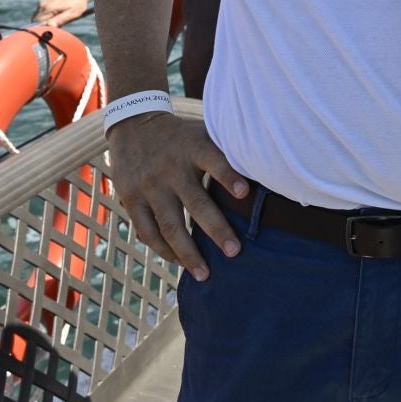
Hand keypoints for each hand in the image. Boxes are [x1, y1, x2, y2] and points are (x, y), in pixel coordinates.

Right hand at [31, 0, 90, 26]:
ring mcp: (42, 3)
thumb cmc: (77, 4)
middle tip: (56, 25)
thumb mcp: (72, 14)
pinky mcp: (43, 2)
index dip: (43, 29)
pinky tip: (55, 15)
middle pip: (35, 22)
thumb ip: (60, 20)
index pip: (37, 24)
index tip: (52, 30)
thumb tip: (49, 26)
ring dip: (44, 22)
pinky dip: (44, 17)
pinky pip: (39, 14)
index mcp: (48, 9)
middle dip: (43, 26)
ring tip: (57, 19)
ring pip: (36, 18)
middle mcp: (42, 5)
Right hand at [105, 111, 247, 278]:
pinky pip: (148, 231)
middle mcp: (171, 168)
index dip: (229, 175)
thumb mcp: (204, 133)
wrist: (133, 126)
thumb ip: (227, 150)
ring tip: (205, 274)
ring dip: (188, 253)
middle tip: (234, 252)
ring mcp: (149, 186)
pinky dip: (164, 250)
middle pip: (195, 202)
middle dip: (216, 229)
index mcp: (193, 147)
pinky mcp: (131, 199)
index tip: (246, 192)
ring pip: (170, 225)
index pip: (214, 160)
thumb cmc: (182, 136)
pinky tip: (181, 263)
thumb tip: (269, 167)